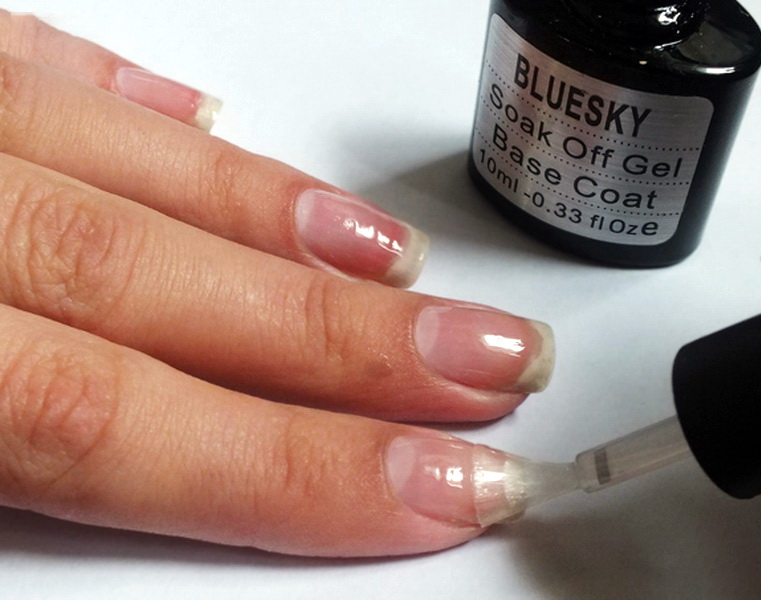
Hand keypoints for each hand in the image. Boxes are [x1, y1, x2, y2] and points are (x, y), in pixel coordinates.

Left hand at [0, 12, 554, 555]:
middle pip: (148, 281)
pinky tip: (195, 110)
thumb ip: (8, 473)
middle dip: (346, 334)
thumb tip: (160, 483)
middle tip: (486, 363)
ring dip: (268, 213)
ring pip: (113, 163)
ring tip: (395, 261)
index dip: (292, 463)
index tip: (438, 484)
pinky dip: (118, 89)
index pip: (104, 420)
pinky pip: (18, 61)